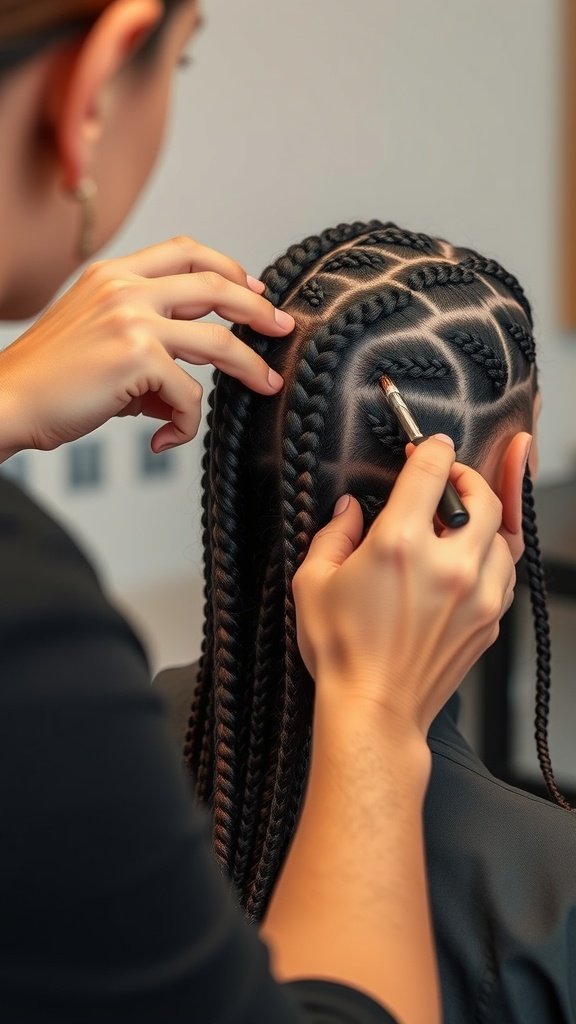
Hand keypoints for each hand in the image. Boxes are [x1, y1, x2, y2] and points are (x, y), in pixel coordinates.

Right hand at [0, 236, 292, 460]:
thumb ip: (148, 352)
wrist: (8, 401)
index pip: (184, 251)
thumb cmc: (48, 381)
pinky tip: (166, 439)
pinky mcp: (138, 357)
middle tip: (282, 326)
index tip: (252, 287)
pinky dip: (187, 423)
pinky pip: (189, 395)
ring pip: (218, 340)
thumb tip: (186, 392)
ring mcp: (133, 319)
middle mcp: (125, 288)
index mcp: (114, 275)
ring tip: (267, 384)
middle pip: (214, 284)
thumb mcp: (99, 345)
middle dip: (258, 307)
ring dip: (250, 365)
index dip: (226, 267)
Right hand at [293, 436, 514, 736]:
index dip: (431, 449)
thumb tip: (349, 510)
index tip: (428, 447)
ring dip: (487, 518)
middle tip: (451, 477)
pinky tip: (474, 557)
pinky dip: (494, 556)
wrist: (374, 710)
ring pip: (505, 535)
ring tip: (464, 518)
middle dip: (468, 477)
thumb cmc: (342, 651)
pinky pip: (506, 574)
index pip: (432, 470)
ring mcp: (476, 595)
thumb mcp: (313, 582)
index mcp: (399, 545)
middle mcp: (448, 564)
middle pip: (483, 497)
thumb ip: (333, 534)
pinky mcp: (489, 621)